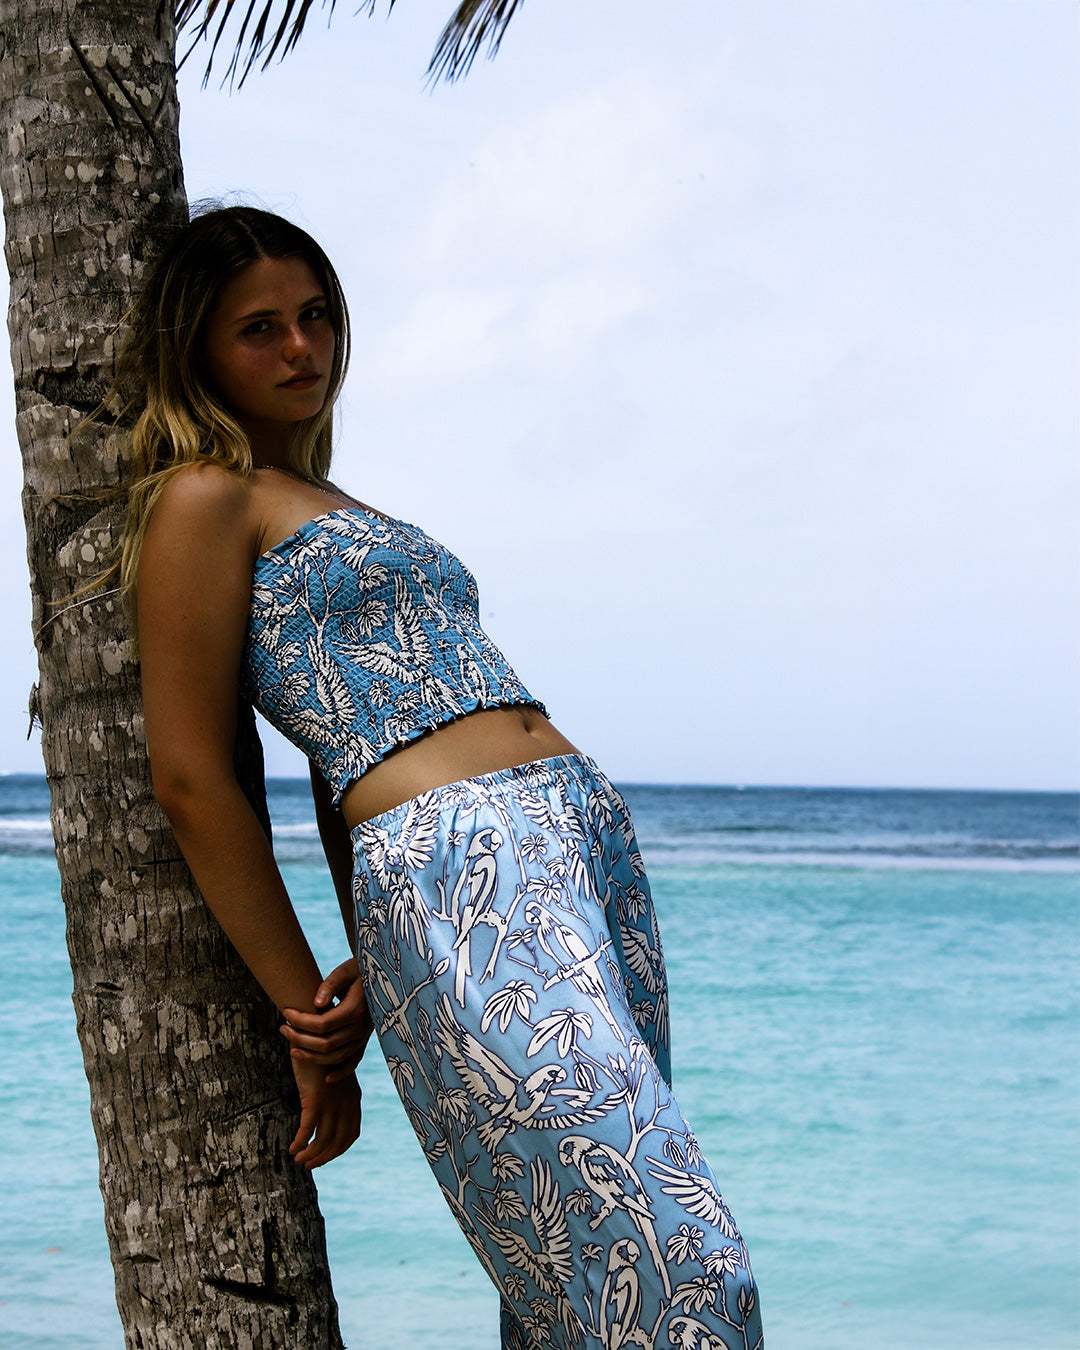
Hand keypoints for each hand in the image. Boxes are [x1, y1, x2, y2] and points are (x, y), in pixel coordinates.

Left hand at [281, 957, 373, 1082]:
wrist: (380, 976)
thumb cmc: (358, 971)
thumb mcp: (345, 971)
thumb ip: (331, 985)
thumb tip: (316, 1003)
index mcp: (356, 1009)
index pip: (322, 1024)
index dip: (301, 1021)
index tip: (286, 1012)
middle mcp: (361, 1028)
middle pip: (325, 1043)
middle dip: (300, 1038)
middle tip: (283, 1028)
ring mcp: (363, 1037)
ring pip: (335, 1057)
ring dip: (311, 1057)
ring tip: (292, 1048)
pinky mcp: (364, 1042)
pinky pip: (353, 1063)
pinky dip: (340, 1073)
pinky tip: (326, 1079)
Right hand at [288, 1055, 362, 1168]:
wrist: (316, 1033)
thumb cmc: (322, 1054)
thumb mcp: (334, 1076)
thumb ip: (335, 1095)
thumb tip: (325, 1113)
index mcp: (354, 1097)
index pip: (351, 1133)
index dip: (338, 1150)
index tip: (325, 1157)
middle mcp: (347, 1102)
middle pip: (338, 1142)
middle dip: (324, 1157)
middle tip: (309, 1165)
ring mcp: (332, 1101)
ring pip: (323, 1140)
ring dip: (311, 1154)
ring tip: (299, 1159)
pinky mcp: (315, 1098)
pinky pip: (308, 1130)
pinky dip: (300, 1142)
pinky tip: (292, 1148)